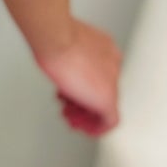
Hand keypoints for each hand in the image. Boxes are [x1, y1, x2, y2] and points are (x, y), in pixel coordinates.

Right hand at [34, 17, 121, 135]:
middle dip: (83, 102)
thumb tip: (60, 66)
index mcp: (106, 48)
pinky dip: (96, 128)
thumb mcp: (63, 42)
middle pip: (100, 90)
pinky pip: (109, 121)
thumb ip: (69, 56)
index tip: (71, 91)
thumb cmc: (54, 36)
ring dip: (85, 116)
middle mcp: (112, 64)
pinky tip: (86, 129)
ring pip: (104, 106)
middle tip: (70, 108)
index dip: (82, 85)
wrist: (57, 37)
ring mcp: (112, 81)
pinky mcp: (107, 99)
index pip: (99, 73)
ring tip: (72, 119)